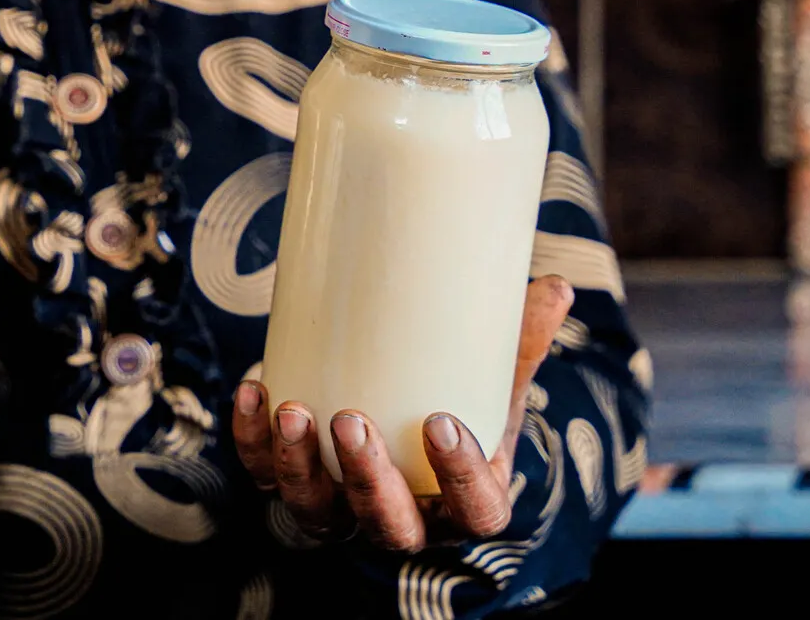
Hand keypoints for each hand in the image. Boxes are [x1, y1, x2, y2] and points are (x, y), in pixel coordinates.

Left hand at [233, 275, 573, 551]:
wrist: (404, 418)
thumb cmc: (458, 404)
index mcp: (464, 501)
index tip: (441, 423)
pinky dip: (252, 441)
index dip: (459, 478)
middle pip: (387, 523)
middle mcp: (404, 518)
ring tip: (293, 409)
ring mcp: (343, 507)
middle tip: (352, 421)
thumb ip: (519, 341)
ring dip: (298, 465)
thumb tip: (557, 286)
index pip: (474, 510)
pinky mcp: (294, 484)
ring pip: (316, 510)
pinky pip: (264, 475)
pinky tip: (254, 392)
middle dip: (366, 478)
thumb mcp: (494, 381)